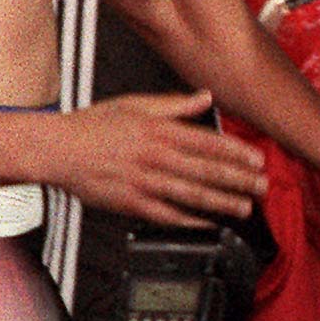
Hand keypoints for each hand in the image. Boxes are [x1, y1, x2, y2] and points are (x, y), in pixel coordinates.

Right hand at [52, 90, 267, 225]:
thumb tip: (205, 96)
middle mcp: (154, 156)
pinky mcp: (131, 203)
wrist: (56, 150)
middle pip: (205, 170)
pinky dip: (190, 220)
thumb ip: (175, 104)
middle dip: (238, 179)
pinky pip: (167, 215)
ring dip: (222, 202)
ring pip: (190, 194)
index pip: (206, 142)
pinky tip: (210, 224)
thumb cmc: (94, 126)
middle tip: (263, 186)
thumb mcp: (136, 105)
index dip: (236, 152)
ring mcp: (143, 182)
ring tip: (245, 207)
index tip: (258, 159)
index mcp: (158, 131)